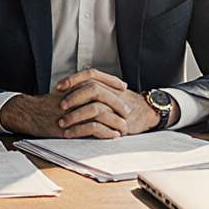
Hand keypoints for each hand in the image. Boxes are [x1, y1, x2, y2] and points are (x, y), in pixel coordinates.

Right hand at [0, 69, 131, 138]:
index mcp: (71, 85)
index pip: (95, 76)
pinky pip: (92, 128)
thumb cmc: (47, 104)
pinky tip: (113, 135)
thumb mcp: (64, 91)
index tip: (124, 87)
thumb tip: (100, 89)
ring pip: (99, 111)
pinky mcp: (68, 126)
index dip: (111, 80)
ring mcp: (69, 110)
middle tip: (127, 111)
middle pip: (100, 93)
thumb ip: (79, 88)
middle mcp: (71, 95)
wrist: (29, 114)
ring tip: (123, 127)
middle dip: (117, 102)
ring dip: (115, 120)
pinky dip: (106, 132)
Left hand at [56, 71, 180, 135]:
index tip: (59, 87)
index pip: (91, 74)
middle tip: (60, 105)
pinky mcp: (117, 125)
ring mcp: (116, 110)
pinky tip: (71, 133)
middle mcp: (114, 94)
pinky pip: (97, 127)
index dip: (74, 79)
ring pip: (95, 108)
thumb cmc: (127, 102)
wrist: (149, 111)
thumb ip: (96, 88)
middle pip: (92, 89)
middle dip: (74, 97)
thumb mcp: (112, 90)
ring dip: (75, 116)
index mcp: (110, 84)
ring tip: (62, 123)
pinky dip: (82, 130)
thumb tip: (72, 87)